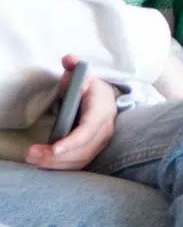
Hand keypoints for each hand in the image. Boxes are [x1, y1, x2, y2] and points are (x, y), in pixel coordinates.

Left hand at [23, 55, 117, 170]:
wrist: (107, 99)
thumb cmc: (90, 87)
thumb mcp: (83, 75)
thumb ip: (74, 67)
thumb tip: (68, 60)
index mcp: (101, 110)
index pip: (88, 130)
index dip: (72, 141)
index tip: (54, 148)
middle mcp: (105, 129)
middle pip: (82, 150)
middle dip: (56, 156)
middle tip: (31, 154)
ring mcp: (101, 142)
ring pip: (81, 159)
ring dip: (56, 163)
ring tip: (33, 158)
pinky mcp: (94, 149)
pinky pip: (79, 162)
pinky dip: (61, 166)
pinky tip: (43, 163)